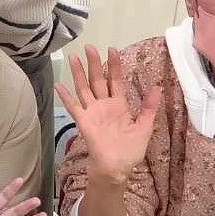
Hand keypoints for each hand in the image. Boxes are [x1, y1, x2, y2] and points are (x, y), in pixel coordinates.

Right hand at [55, 46, 162, 182]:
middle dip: (94, 63)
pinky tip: (58, 85)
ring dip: (79, 73)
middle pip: (98, 79)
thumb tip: (156, 87)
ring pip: (84, 88)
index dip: (114, 65)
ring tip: (74, 57)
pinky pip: (73, 107)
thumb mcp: (144, 127)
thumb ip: (149, 107)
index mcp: (119, 105)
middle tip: (90, 47)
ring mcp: (92, 112)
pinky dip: (65, 96)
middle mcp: (104, 105)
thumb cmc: (130, 151)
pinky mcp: (84, 122)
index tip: (112, 49)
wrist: (117, 168)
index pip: (116, 80)